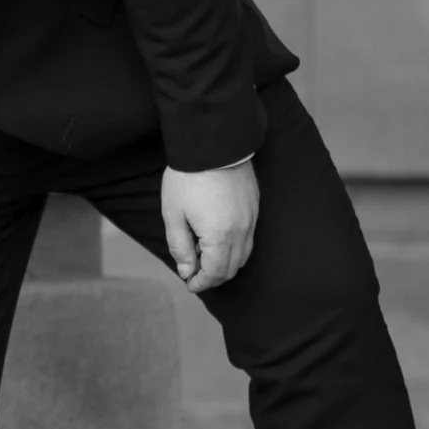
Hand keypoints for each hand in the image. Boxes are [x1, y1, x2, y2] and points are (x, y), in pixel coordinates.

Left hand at [162, 157, 259, 293]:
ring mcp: (252, 219)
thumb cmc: (188, 179)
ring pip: (243, 255)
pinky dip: (234, 247)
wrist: (213, 144)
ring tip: (203, 256)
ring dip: (225, 263)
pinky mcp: (255, 208)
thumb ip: (180, 247)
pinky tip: (216, 239)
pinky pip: (249, 238)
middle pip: (232, 267)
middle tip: (195, 274)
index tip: (190, 284)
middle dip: (214, 276)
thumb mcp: (174, 215)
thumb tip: (187, 271)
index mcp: (220, 236)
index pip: (216, 273)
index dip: (202, 283)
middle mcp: (242, 231)